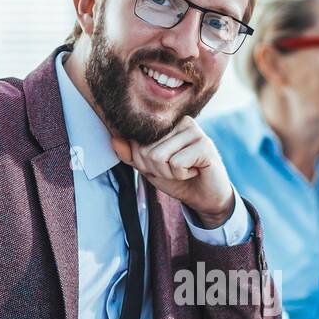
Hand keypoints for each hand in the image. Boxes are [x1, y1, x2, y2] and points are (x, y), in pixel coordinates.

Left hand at [113, 116, 234, 227]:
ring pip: (159, 156)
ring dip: (170, 173)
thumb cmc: (178, 179)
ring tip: (185, 170)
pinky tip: (195, 170)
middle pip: (147, 150)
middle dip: (157, 169)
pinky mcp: (205, 144)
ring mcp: (194, 131)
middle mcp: (180, 121)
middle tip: (176, 170)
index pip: (137, 141)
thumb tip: (114, 140)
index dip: (144, 162)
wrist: (205, 197)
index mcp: (167, 123)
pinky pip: (176, 163)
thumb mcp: (149, 169)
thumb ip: (132, 155)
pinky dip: (182, 175)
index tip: (162, 166)